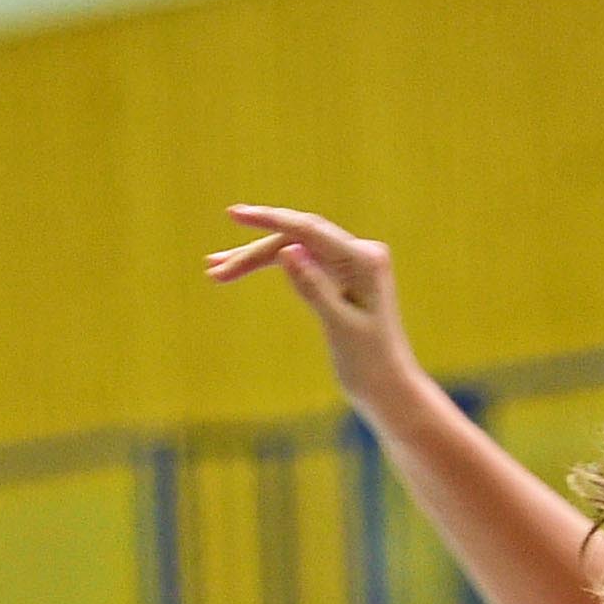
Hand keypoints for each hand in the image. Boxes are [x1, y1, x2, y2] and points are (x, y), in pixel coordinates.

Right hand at [209, 206, 421, 411]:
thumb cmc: (369, 364)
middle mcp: (361, 254)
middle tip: (213, 269)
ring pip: (297, 249)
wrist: (390, 389)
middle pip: (298, 238)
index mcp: (363, 261)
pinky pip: (304, 263)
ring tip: (216, 271)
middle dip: (254, 252)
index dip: (268, 220)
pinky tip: (248, 268)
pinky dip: (274, 267)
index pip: (308, 230)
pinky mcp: (344, 278)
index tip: (233, 215)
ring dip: (258, 259)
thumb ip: (314, 287)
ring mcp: (353, 265)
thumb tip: (287, 250)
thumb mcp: (339, 327)